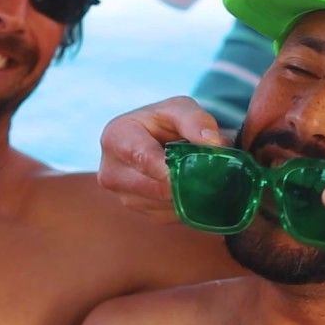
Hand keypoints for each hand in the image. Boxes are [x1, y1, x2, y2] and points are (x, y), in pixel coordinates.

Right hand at [98, 96, 225, 220]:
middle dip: (185, 183)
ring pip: (163, 206)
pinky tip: (191, 189)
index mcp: (116, 137)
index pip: (142, 158)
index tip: (194, 172)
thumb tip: (212, 143)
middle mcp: (111, 171)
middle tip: (212, 176)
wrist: (160, 139)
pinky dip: (184, 206)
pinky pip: (167, 216)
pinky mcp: (138, 211)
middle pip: (153, 188)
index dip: (170, 168)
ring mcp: (123, 195)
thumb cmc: (166, 121)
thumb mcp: (180, 108)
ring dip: (187, 196)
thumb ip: (196, 120)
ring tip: (200, 176)